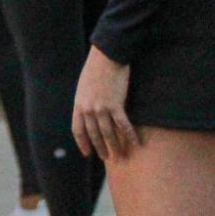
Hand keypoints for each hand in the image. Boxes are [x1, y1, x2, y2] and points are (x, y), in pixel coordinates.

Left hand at [72, 46, 138, 160]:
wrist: (106, 57)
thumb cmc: (95, 70)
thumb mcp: (84, 88)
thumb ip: (86, 102)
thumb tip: (89, 113)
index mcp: (78, 104)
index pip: (78, 130)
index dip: (83, 143)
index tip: (87, 153)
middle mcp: (88, 109)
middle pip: (94, 134)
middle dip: (100, 148)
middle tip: (107, 158)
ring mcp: (102, 108)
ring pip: (108, 133)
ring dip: (115, 146)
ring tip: (120, 156)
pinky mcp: (116, 105)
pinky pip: (123, 125)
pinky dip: (130, 136)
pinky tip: (136, 144)